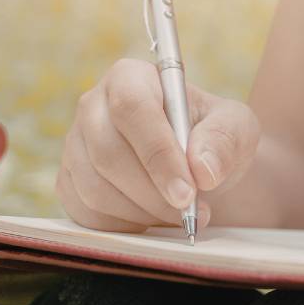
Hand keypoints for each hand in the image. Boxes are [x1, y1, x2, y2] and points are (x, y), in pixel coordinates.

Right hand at [56, 58, 259, 231]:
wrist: (194, 166)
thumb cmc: (212, 138)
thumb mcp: (236, 128)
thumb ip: (225, 139)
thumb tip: (202, 169)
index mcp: (129, 78)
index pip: (131, 108)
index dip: (158, 153)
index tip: (188, 192)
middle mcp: (92, 106)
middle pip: (107, 153)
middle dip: (153, 193)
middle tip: (191, 212)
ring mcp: (74, 145)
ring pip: (95, 189)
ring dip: (143, 213)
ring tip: (179, 215)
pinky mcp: (68, 181)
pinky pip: (86, 213)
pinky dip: (124, 226)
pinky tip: (153, 218)